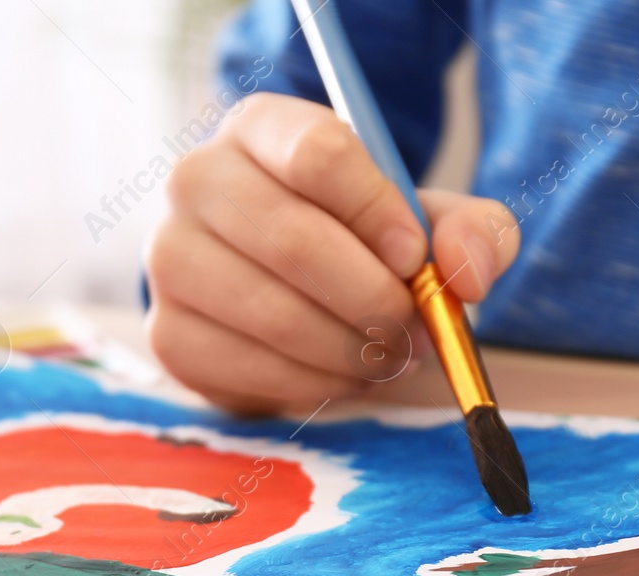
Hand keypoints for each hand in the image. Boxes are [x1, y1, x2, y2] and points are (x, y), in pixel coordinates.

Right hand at [144, 92, 520, 414]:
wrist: (283, 292)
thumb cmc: (355, 244)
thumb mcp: (422, 223)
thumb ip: (470, 232)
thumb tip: (466, 271)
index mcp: (260, 127)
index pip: (318, 153)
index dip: (377, 211)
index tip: (413, 259)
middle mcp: (196, 180)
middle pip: (293, 240)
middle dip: (372, 299)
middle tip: (412, 329)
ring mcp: (170, 259)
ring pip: (273, 313)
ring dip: (348, 349)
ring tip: (383, 355)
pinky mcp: (168, 333)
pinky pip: (251, 368)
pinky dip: (313, 384)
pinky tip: (338, 373)